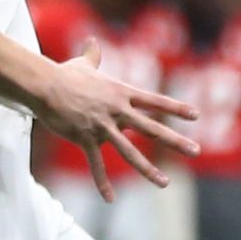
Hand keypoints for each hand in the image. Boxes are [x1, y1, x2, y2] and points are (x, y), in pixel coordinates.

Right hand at [29, 40, 199, 198]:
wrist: (44, 86)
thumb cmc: (63, 74)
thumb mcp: (83, 64)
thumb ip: (93, 55)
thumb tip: (92, 40)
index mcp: (121, 93)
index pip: (154, 101)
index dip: (175, 108)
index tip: (195, 115)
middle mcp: (117, 111)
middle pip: (151, 128)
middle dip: (175, 140)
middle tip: (196, 150)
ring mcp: (102, 126)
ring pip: (129, 152)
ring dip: (147, 169)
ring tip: (165, 183)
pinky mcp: (85, 138)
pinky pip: (96, 164)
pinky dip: (102, 183)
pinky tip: (110, 199)